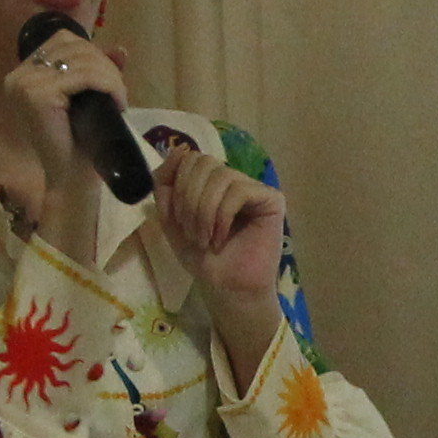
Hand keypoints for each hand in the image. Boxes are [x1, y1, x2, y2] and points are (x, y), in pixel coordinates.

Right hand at [5, 26, 131, 230]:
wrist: (71, 178)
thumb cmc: (78, 141)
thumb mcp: (86, 97)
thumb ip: (98, 71)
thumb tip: (120, 49)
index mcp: (23, 73)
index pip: (63, 40)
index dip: (93, 53)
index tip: (110, 79)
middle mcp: (18, 75)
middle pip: (74, 47)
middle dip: (104, 66)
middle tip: (119, 93)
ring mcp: (25, 84)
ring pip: (83, 61)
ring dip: (110, 77)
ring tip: (119, 99)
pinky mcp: (39, 94)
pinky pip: (85, 77)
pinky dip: (108, 85)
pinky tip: (118, 102)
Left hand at [154, 133, 289, 309]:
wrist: (226, 289)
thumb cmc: (203, 259)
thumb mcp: (171, 219)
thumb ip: (166, 184)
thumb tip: (179, 149)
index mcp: (211, 183)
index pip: (191, 158)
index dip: (177, 182)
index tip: (176, 217)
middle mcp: (234, 180)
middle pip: (204, 162)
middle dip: (189, 198)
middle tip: (191, 232)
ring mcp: (254, 188)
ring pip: (221, 175)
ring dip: (203, 211)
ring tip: (204, 239)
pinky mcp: (271, 200)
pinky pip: (239, 191)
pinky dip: (222, 216)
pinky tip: (220, 238)